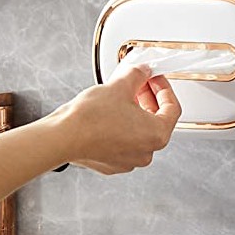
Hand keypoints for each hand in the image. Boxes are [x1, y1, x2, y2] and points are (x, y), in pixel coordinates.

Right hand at [50, 62, 181, 173]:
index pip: (172, 108)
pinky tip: (110, 112)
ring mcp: (129, 160)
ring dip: (135, 112)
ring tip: (122, 95)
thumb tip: (142, 72)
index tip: (155, 78)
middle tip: (139, 83)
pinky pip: (124, 141)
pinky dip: (121, 126)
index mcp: (157, 135)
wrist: (63, 137)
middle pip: (157, 120)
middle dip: (148, 98)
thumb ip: (138, 75)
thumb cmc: (90, 118)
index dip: (164, 88)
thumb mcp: (120, 86)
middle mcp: (146, 152)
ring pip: (139, 132)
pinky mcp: (112, 163)